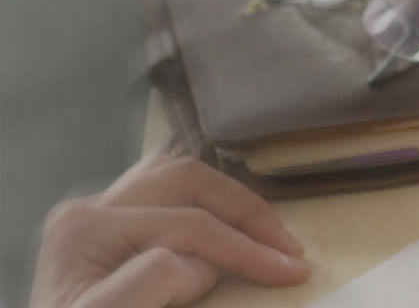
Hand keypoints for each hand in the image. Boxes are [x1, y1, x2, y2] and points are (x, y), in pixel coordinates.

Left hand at [30, 155, 308, 307]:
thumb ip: (151, 281)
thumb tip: (202, 261)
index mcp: (87, 228)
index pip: (189, 225)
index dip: (247, 248)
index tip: (294, 273)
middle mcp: (90, 208)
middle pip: (186, 180)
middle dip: (246, 212)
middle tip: (288, 249)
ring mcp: (98, 213)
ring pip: (175, 174)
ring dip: (227, 199)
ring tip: (266, 234)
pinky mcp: (110, 227)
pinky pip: (165, 192)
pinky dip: (205, 201)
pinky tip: (228, 227)